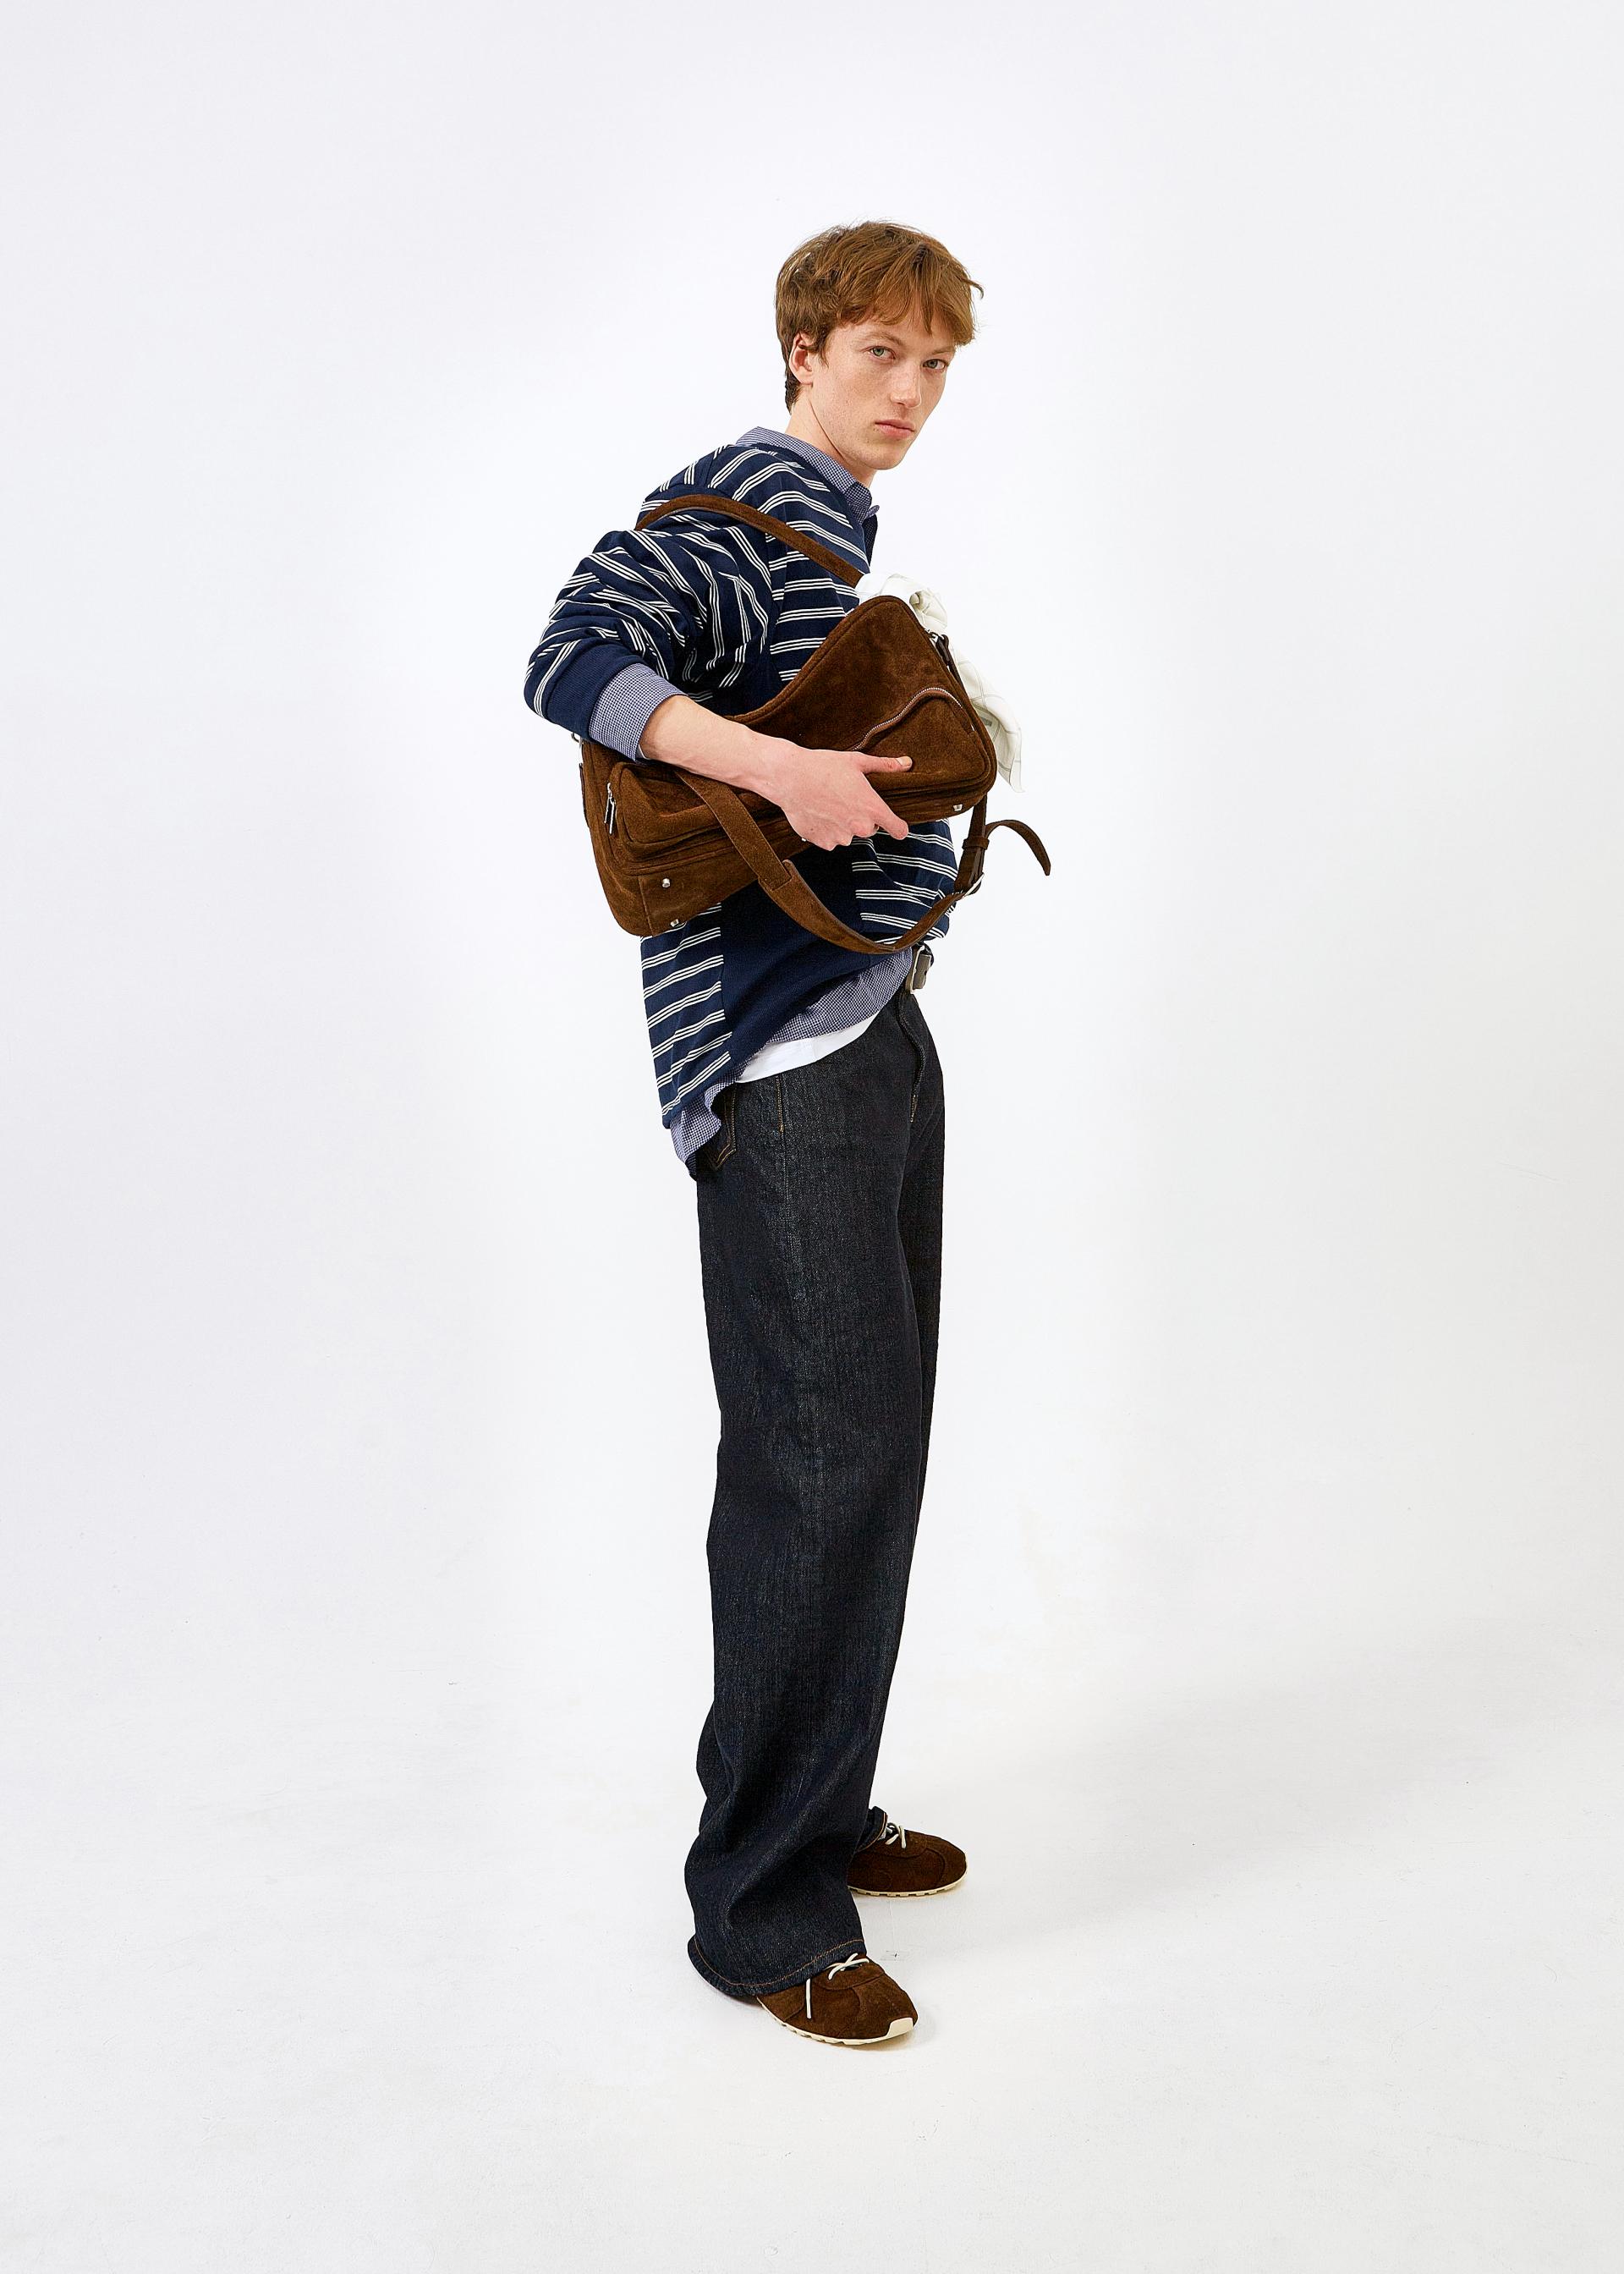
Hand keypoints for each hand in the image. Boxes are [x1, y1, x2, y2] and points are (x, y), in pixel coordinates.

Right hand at [758, 739, 913, 849]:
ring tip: (828, 804)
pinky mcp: (824, 843)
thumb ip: (885, 766)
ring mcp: (841, 837)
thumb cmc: (823, 767)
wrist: (790, 777)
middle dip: (862, 818)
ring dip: (843, 824)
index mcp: (873, 808)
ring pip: (849, 834)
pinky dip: (827, 830)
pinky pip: (831, 839)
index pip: (899, 830)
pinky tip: (818, 812)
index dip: (898, 827)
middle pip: (870, 829)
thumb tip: (907, 764)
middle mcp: (860, 827)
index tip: (896, 826)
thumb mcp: (857, 762)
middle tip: (846, 799)